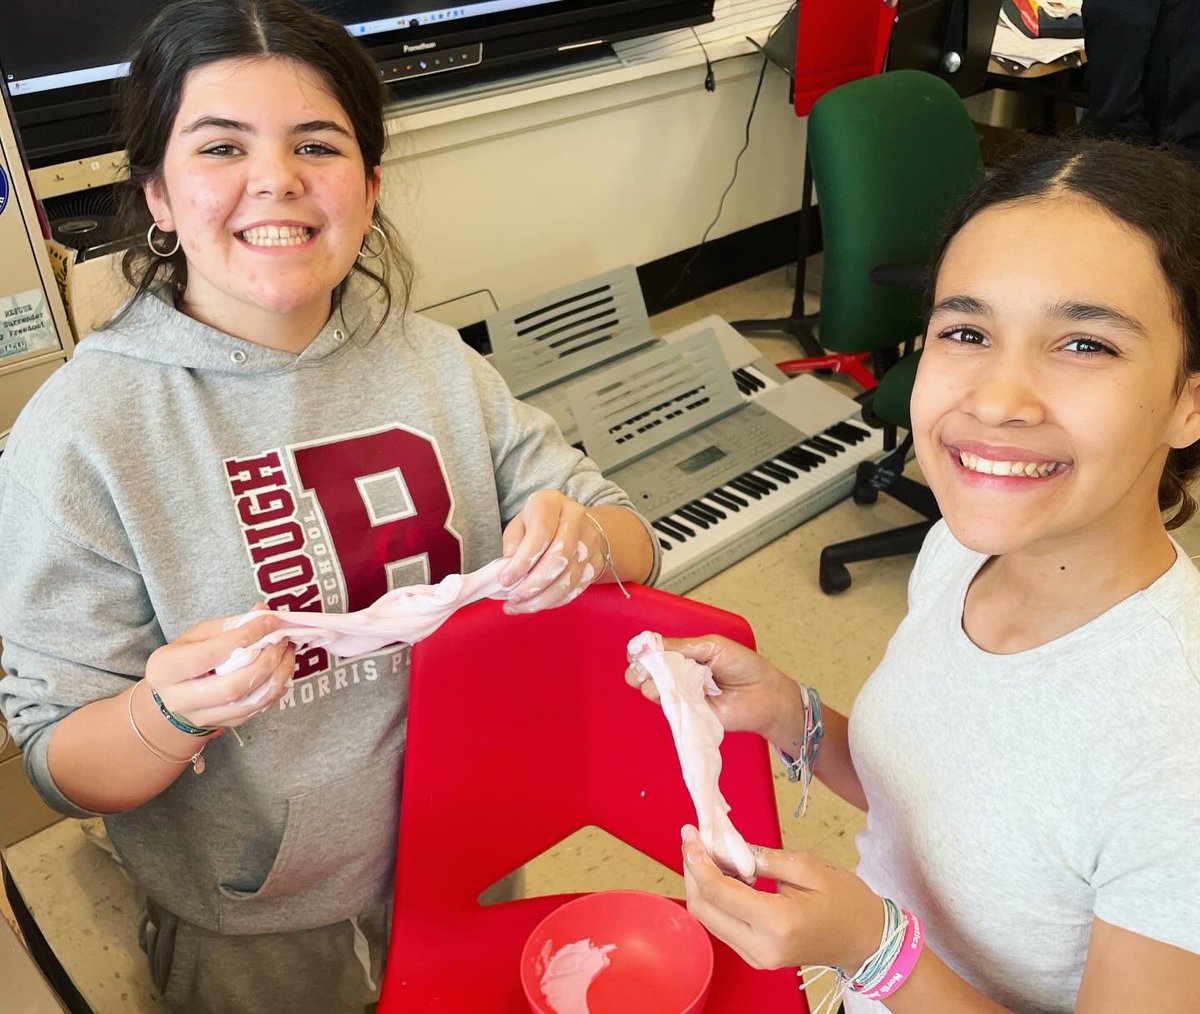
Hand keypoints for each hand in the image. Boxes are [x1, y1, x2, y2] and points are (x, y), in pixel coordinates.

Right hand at [145, 605, 295, 728]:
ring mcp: (200, 717)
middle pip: (231, 686)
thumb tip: (263, 611)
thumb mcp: (199, 635)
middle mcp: (179, 699)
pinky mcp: (221, 725)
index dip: (244, 636)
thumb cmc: (187, 656)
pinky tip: (282, 671)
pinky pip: (254, 710)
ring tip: (288, 654)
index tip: (270, 621)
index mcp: (165, 668)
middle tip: (282, 641)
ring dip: (276, 677)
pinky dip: (274, 690)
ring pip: (247, 703)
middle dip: (265, 662)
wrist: (173, 694)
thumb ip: (231, 624)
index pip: (210, 653)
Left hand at [500, 489, 602, 612]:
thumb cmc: (539, 523)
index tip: (505, 579)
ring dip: (543, 597)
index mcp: (551, 502)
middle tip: (514, 598)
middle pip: (559, 556)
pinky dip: (555, 600)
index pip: (541, 533)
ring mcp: (590, 541)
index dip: (522, 560)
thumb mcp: (520, 524)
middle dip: (534, 583)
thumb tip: (507, 570)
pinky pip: (577, 587)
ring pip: (570, 577)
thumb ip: (513, 544)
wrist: (574, 523)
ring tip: (520, 606)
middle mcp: (576, 518)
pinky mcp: (597, 562)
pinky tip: (537, 604)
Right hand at [625, 635, 801, 743]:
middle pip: (647, 672)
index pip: (654, 652)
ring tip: (665, 681)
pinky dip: (666, 699)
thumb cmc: (745, 667)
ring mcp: (683, 695)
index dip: (641, 652)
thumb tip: (653, 646)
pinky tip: (672, 693)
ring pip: (653, 690)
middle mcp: (680, 675)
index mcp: (684, 654)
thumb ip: (682, 646)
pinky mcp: (689, 714)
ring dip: (653, 684)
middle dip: (640, 670)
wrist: (765, 694)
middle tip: (642, 669)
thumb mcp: (712, 646)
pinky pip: (670, 708)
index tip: (636, 652)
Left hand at [682, 825, 882, 972]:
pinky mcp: (756, 957)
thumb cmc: (846, 900)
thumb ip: (761, 858)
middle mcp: (760, 947)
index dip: (697, 860)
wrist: (867, 941)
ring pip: (708, 919)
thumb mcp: (808, 867)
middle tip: (693, 840)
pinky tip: (722, 875)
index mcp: (777, 922)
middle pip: (703, 909)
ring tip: (706, 853)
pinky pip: (722, 926)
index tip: (690, 834)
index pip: (718, 893)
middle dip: (692, 871)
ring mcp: (757, 957)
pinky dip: (715, 899)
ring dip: (701, 884)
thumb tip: (725, 845)